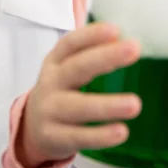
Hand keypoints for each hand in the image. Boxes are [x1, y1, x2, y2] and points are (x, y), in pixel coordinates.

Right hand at [15, 23, 141, 167]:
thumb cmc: (63, 89)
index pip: (71, 43)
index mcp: (55, 61)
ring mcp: (49, 111)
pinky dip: (100, 136)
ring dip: (107, 105)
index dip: (92, 35)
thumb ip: (94, 54)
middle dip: (106, 57)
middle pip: (76, 68)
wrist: (32, 127)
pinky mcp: (53, 138)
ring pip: (78, 107)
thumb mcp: (70, 68)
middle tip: (135, 48)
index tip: (116, 29)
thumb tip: (130, 43)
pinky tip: (122, 132)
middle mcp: (50, 82)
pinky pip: (78, 137)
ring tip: (135, 104)